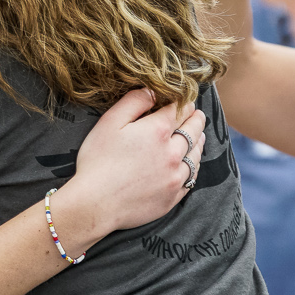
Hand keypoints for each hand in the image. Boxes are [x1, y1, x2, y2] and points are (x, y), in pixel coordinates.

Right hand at [67, 89, 206, 233]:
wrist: (95, 204)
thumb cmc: (97, 162)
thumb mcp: (109, 122)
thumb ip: (134, 101)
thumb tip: (152, 90)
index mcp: (158, 131)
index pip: (179, 109)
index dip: (182, 102)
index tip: (184, 100)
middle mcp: (173, 153)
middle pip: (193, 130)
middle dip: (196, 119)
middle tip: (198, 114)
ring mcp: (175, 177)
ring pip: (196, 155)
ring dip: (199, 142)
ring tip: (199, 136)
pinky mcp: (172, 197)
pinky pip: (191, 178)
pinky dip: (193, 167)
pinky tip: (191, 163)